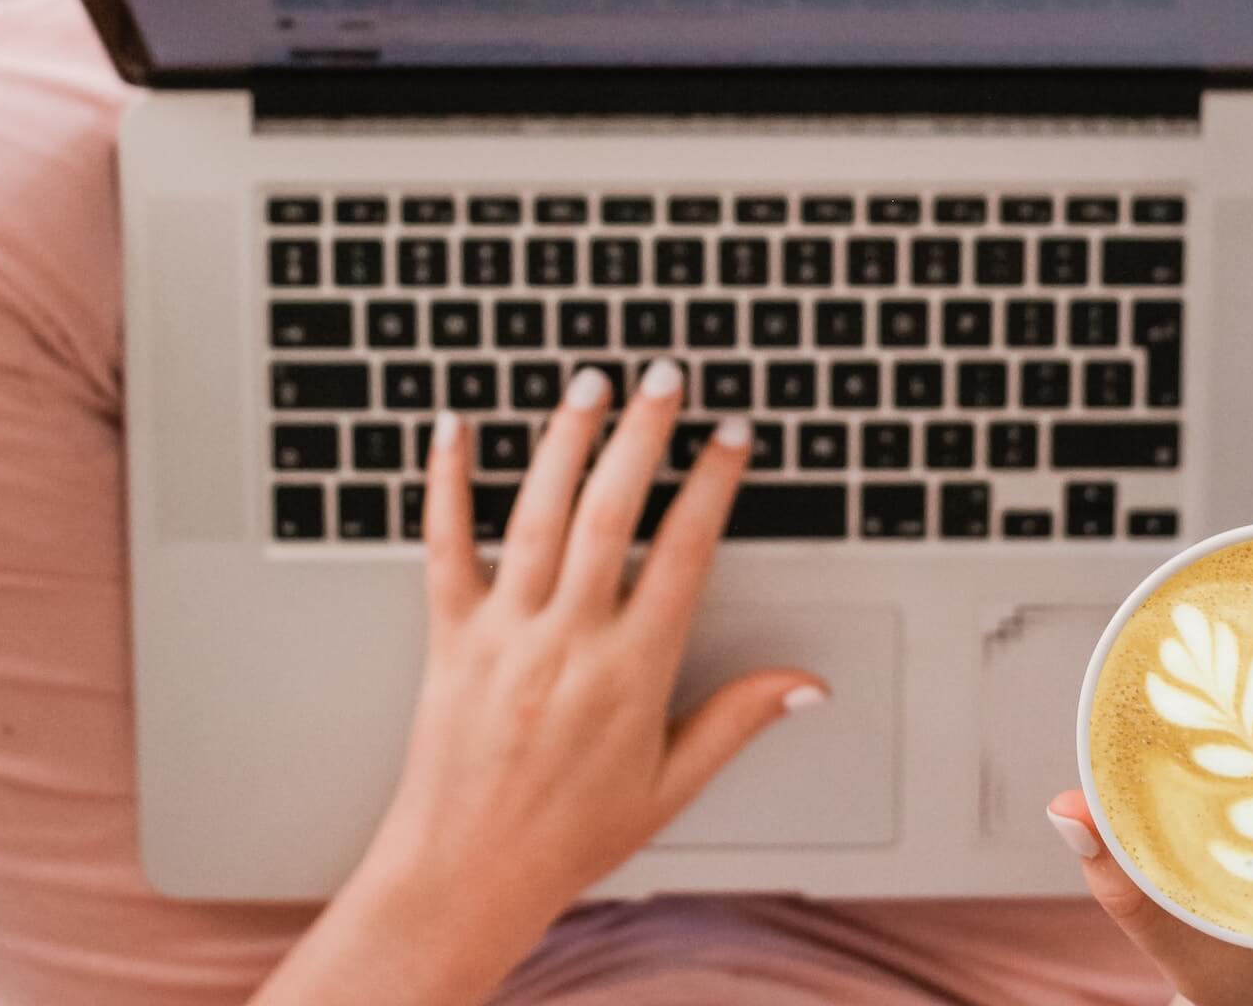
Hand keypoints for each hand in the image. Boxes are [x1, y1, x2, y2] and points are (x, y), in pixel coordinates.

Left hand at [251, 363, 822, 1005]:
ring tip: (591, 383)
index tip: (732, 437)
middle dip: (644, 435)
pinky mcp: (448, 637)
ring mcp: (505, 633)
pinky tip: (453, 427)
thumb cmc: (568, 837)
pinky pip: (445, 545)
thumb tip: (807, 685)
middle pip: (612, 512)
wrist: (466, 874)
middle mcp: (569, 641)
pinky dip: (445, 482)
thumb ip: (738, 721)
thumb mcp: (672, 784)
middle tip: (666, 377)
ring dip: (566, 440)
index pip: (685, 553)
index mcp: (632, 672)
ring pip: (538, 515)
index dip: (714, 485)